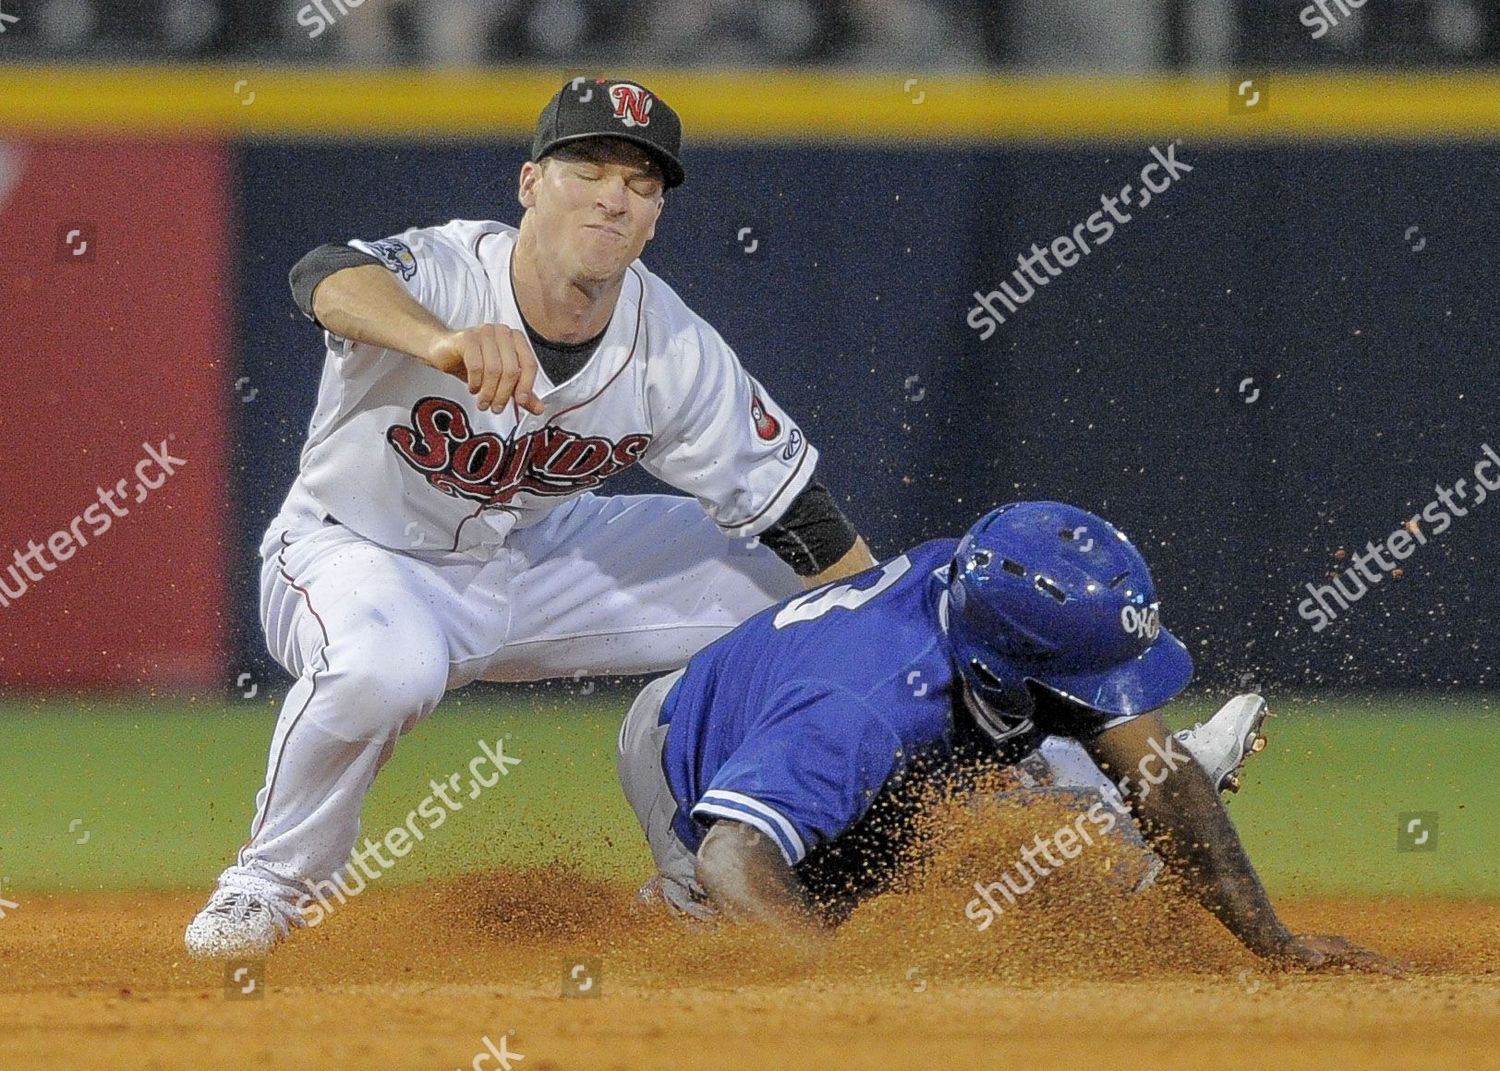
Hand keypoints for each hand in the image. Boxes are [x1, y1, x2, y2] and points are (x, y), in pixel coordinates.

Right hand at [424, 324, 543, 414]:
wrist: (444, 350)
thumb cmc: (473, 362)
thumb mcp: (500, 380)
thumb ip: (520, 392)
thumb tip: (538, 408)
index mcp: (516, 339)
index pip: (530, 364)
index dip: (526, 386)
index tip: (520, 402)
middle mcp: (503, 332)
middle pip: (512, 370)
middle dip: (504, 394)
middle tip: (496, 408)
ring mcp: (485, 333)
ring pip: (494, 370)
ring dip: (489, 392)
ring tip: (483, 402)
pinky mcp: (467, 338)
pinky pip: (476, 365)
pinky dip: (476, 382)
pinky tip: (473, 388)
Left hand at [1268, 933, 1405, 974]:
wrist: (1277, 939)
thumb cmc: (1285, 950)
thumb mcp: (1293, 954)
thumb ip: (1305, 957)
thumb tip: (1318, 960)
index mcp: (1338, 949)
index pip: (1366, 960)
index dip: (1383, 967)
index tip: (1400, 974)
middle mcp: (1342, 946)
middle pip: (1371, 956)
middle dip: (1390, 965)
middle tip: (1411, 973)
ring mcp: (1340, 948)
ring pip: (1368, 956)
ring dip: (1385, 963)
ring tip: (1404, 969)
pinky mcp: (1336, 952)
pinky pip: (1359, 958)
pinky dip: (1373, 963)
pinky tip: (1379, 966)